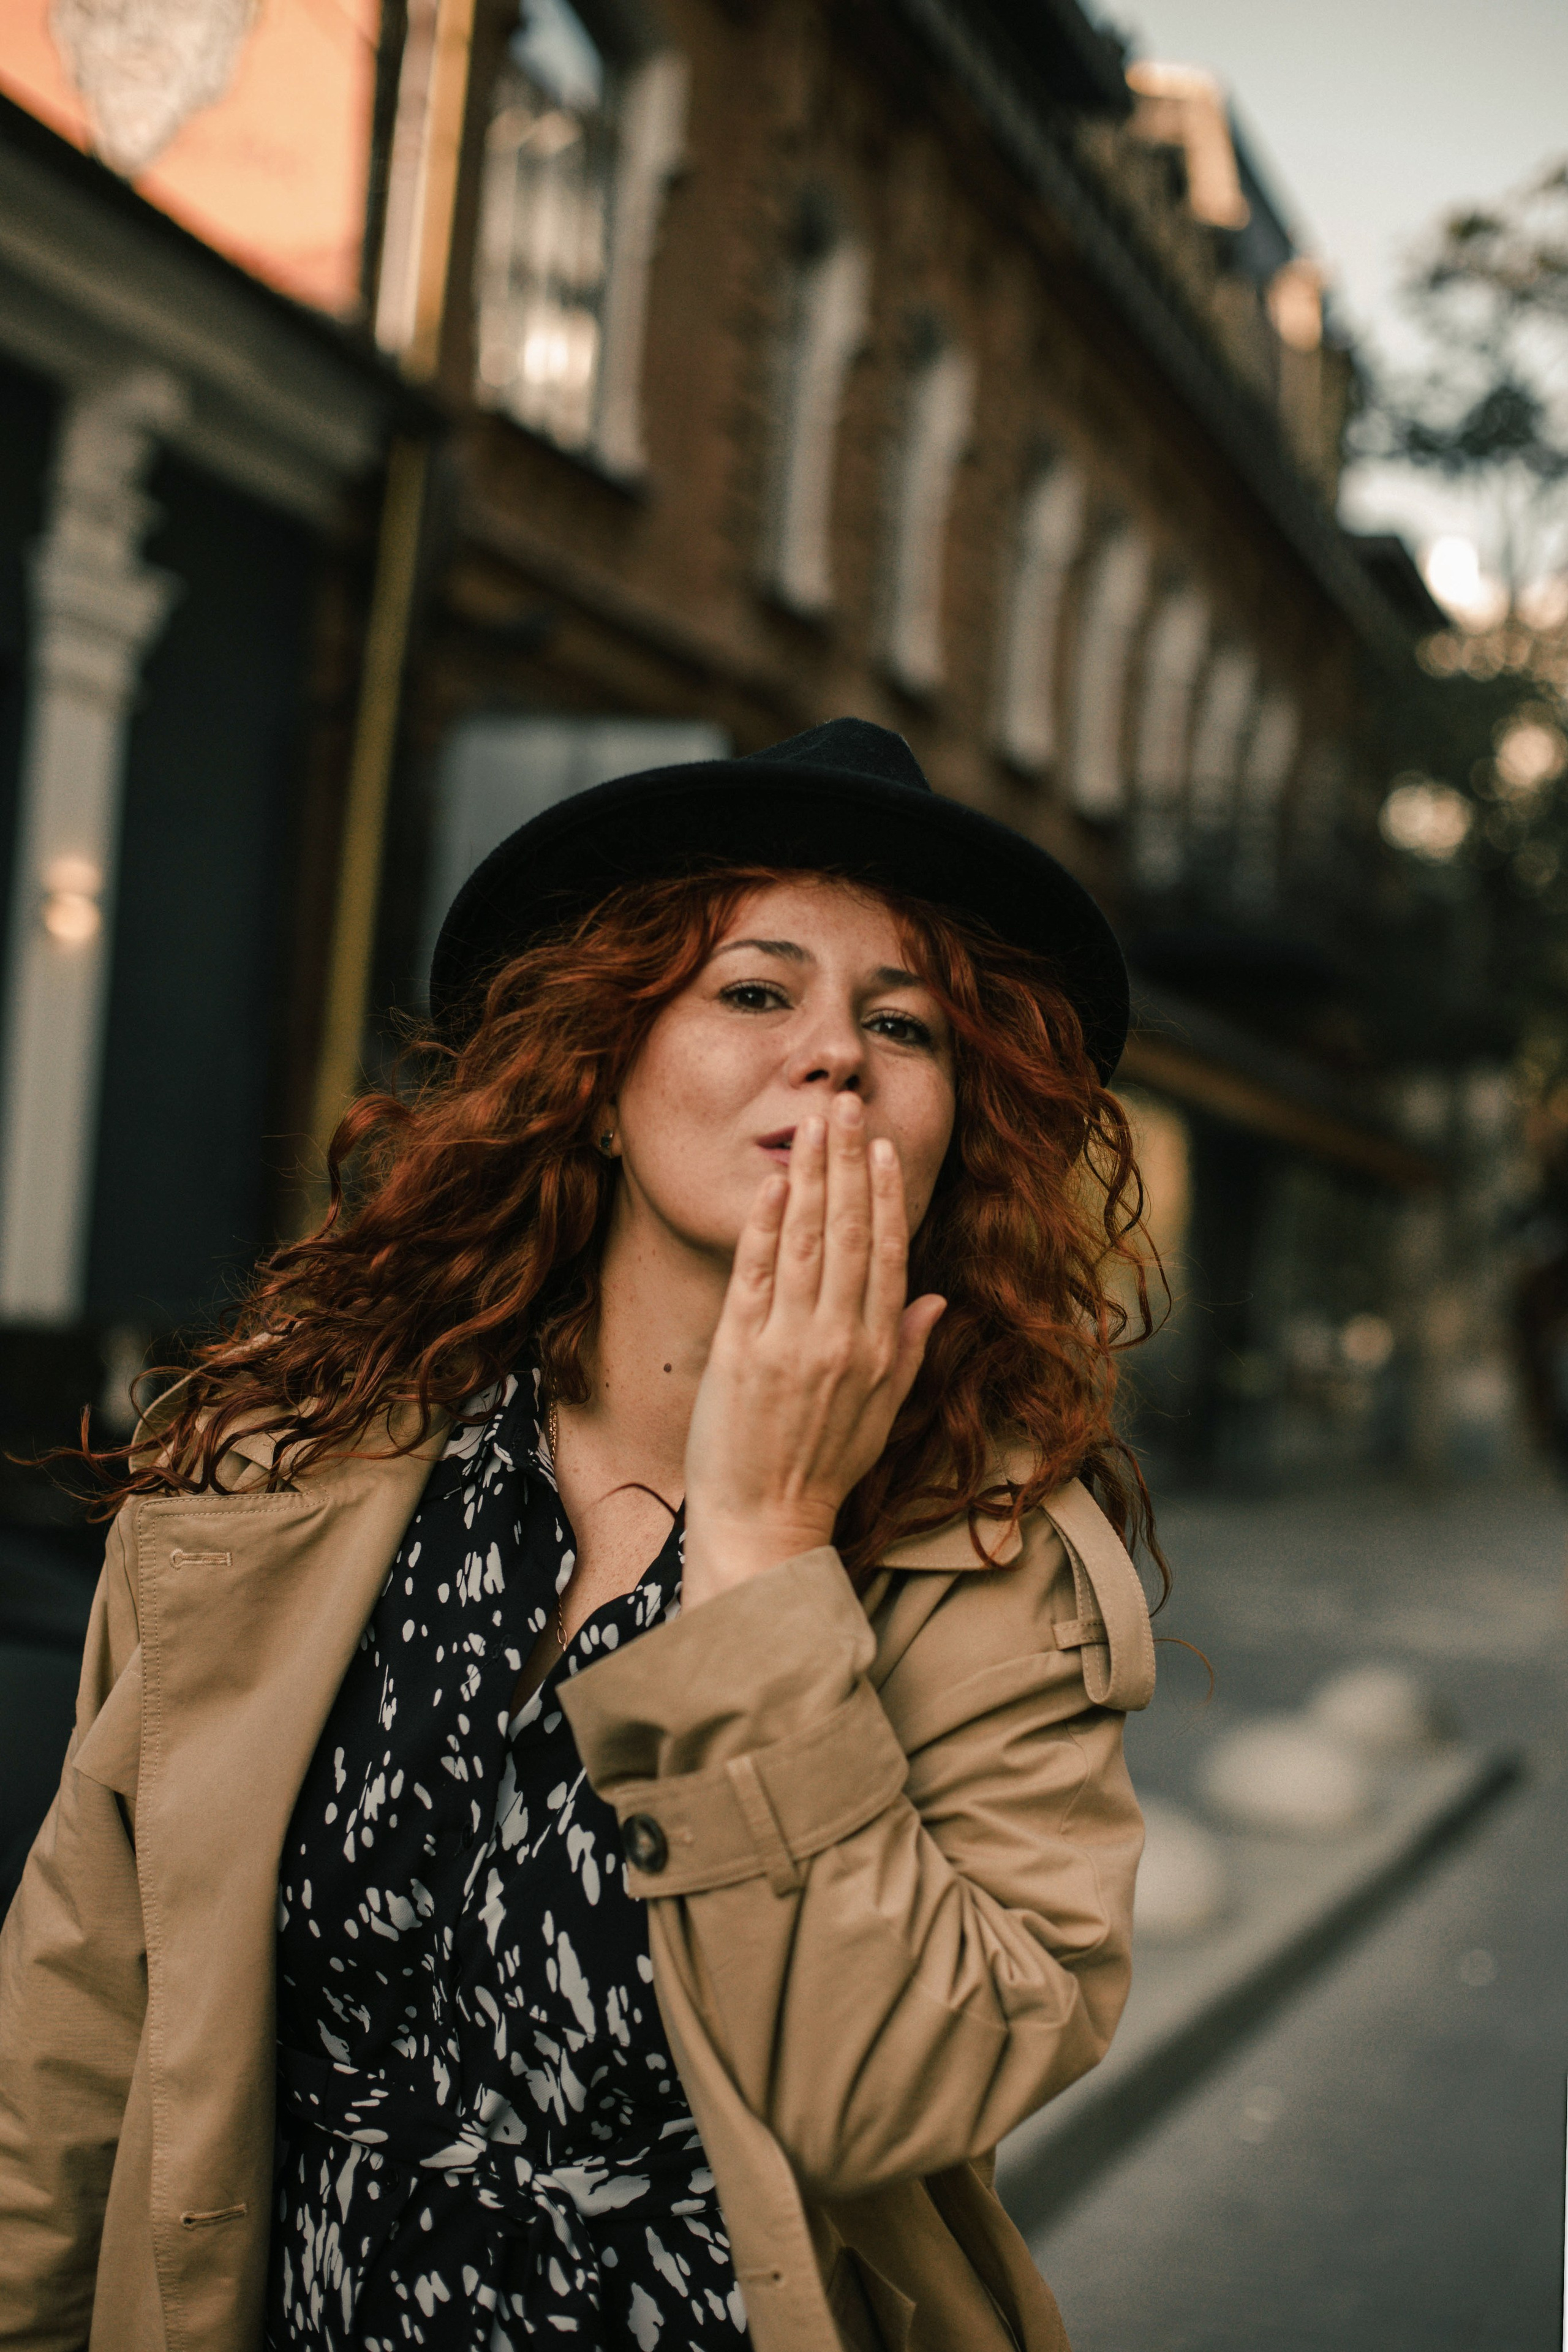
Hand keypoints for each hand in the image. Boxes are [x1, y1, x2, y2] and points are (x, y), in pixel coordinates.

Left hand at [681, 1093, 946, 1605]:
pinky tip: (776, 1182)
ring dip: (815, 1176)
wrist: (766, 1524)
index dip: (889, 1196)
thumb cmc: (823, 1470)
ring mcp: (791, 1343)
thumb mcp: (882, 1413)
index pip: (890, 1255)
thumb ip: (910, 1350)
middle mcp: (841, 1339)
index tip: (886, 1148)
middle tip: (847, 1106)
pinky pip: (758, 1275)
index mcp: (878, 1351)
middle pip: (853, 1234)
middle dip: (851, 1164)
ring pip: (810, 1242)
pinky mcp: (742, 1351)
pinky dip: (768, 1226)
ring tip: (815, 1124)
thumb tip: (937, 1298)